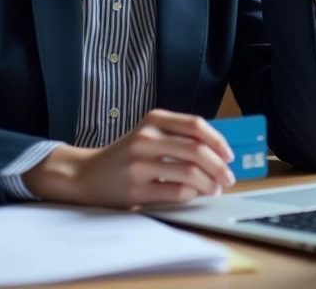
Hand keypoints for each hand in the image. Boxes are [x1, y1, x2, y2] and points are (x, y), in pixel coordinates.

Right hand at [22, 109, 235, 208]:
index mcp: (153, 120)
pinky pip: (176, 192)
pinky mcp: (136, 189)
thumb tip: (219, 153)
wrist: (86, 175)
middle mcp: (146, 138)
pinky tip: (194, 195)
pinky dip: (192, 195)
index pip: (195, 125)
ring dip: (209, 183)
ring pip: (190, 172)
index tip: (229, 155)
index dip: (218, 141)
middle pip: (196, 150)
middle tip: (228, 177)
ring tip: (213, 189)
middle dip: (219, 166)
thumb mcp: (148, 135)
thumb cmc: (125, 156)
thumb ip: (178, 137)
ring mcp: (140, 163)